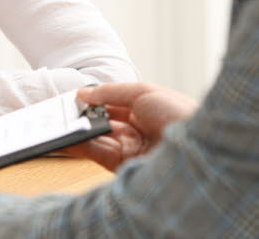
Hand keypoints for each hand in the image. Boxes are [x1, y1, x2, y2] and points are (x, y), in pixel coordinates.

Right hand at [65, 82, 197, 170]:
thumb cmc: (180, 115)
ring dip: (76, 131)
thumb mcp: (143, 92)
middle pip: (101, 122)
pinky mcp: (124, 167)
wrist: (202, 149)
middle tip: (60, 110)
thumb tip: (83, 92)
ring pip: (96, 138)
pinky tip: (66, 137)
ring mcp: (130, 149)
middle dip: (81, 116)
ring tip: (56, 123)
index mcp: (146, 110)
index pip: (112, 104)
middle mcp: (138, 131)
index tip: (73, 97)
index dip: (92, 100)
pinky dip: (79, 145)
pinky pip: (96, 154)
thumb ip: (110, 92)